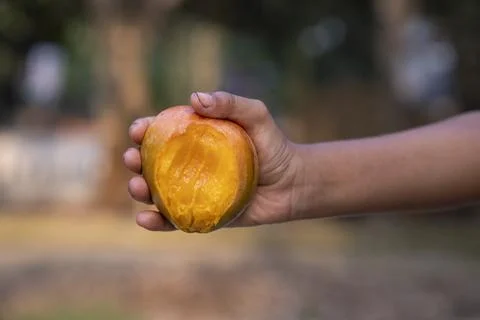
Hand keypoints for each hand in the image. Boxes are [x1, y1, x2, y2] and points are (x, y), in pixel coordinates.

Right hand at [123, 91, 300, 230]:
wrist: (293, 183)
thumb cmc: (273, 146)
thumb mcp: (255, 116)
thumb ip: (230, 103)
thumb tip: (195, 98)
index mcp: (196, 140)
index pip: (163, 133)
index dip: (145, 130)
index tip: (137, 130)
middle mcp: (190, 165)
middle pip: (152, 163)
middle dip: (134, 160)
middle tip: (132, 159)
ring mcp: (193, 191)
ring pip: (157, 192)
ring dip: (139, 190)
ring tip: (137, 187)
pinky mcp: (201, 215)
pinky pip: (175, 220)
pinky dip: (157, 221)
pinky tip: (145, 218)